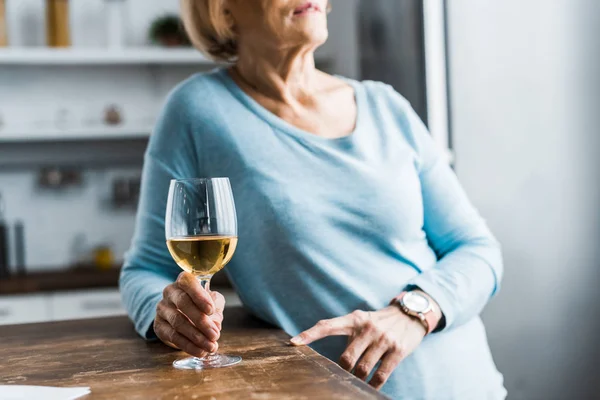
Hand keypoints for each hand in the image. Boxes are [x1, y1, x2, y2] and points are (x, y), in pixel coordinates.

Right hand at [154, 272, 224, 357]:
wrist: (181, 313)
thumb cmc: (200, 303)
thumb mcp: (212, 299)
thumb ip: (216, 306)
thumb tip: (215, 324)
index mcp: (184, 281)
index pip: (188, 282)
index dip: (199, 296)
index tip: (211, 310)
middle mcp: (170, 292)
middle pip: (183, 303)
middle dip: (201, 321)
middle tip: (215, 334)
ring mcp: (162, 309)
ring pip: (178, 322)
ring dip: (197, 337)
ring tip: (211, 346)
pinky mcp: (158, 325)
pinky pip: (173, 336)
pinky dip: (188, 346)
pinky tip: (200, 351)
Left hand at [291, 306, 426, 389]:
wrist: (410, 315)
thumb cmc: (377, 322)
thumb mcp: (360, 319)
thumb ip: (345, 331)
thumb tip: (327, 354)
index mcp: (354, 319)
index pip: (327, 325)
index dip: (309, 334)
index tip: (293, 342)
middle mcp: (367, 328)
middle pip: (346, 358)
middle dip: (343, 370)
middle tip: (341, 375)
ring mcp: (383, 339)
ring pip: (363, 368)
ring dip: (358, 379)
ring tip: (356, 382)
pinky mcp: (397, 351)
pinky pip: (381, 374)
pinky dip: (373, 384)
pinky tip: (370, 386)